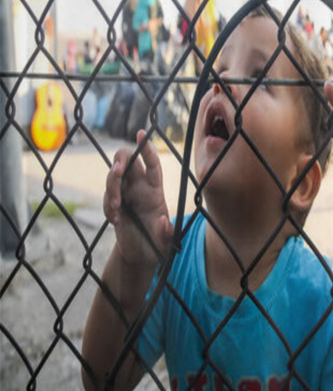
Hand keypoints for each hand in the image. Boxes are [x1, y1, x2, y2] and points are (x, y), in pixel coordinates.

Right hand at [103, 130, 172, 268]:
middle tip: (118, 173)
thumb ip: (166, 233)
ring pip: (113, 178)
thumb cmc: (158, 245)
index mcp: (156, 190)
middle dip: (120, 162)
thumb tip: (162, 220)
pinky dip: (108, 206)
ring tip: (117, 209)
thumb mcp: (167, 243)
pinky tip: (116, 221)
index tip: (141, 134)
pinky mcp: (114, 205)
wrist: (141, 256)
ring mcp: (125, 195)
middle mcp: (140, 188)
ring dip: (111, 189)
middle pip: (128, 162)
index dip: (147, 149)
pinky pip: (106, 197)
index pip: (153, 165)